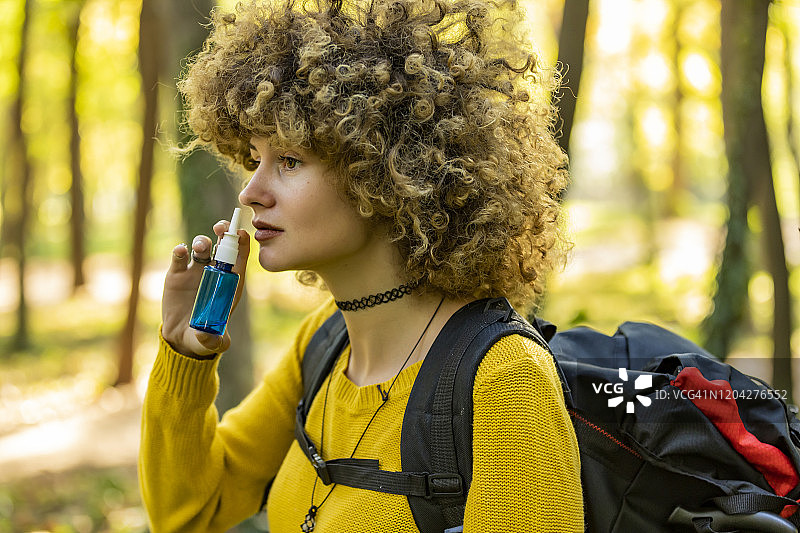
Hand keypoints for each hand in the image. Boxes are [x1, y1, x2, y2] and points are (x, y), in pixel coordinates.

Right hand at [160, 220, 249, 357]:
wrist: (181, 338)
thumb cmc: (205, 338)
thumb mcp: (212, 342)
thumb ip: (214, 341)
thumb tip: (207, 337)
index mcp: (230, 284)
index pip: (240, 259)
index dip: (243, 244)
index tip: (241, 233)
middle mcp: (215, 273)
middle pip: (223, 246)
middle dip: (224, 233)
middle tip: (221, 228)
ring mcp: (196, 271)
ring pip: (202, 247)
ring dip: (202, 242)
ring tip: (201, 248)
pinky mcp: (177, 274)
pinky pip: (180, 257)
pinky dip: (181, 251)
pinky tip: (181, 252)